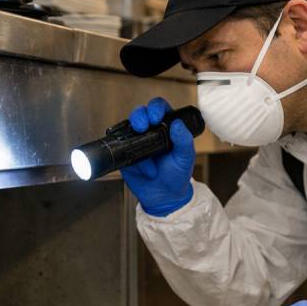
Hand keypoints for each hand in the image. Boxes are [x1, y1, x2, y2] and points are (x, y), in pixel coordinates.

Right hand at [120, 97, 195, 216]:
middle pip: (140, 114)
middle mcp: (150, 132)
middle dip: (139, 116)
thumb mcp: (185, 158)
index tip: (156, 117)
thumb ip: (184, 141)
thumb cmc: (177, 176)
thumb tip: (178, 124)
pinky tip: (141, 165)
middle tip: (143, 126)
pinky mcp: (125, 155)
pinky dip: (129, 155)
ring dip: (132, 133)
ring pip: (128, 128)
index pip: (160, 109)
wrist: (165, 197)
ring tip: (144, 151)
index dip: (156, 108)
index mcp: (167, 128)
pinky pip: (121, 149)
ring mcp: (136, 142)